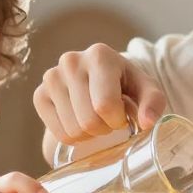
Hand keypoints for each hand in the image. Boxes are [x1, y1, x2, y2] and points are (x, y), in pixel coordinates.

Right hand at [32, 44, 167, 150]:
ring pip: (73, 130)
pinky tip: (79, 121)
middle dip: (104, 128)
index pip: (105, 105)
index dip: (118, 120)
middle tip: (108, 119)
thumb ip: (154, 103)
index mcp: (100, 55)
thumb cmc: (124, 85)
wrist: (97, 80)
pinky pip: (58, 133)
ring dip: (89, 134)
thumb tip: (147, 122)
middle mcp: (71, 61)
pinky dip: (73, 136)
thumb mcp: (146, 89)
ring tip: (94, 118)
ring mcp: (51, 77)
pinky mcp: (39, 94)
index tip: (122, 115)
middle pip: (88, 121)